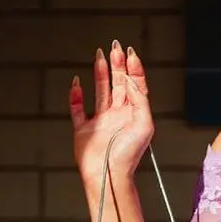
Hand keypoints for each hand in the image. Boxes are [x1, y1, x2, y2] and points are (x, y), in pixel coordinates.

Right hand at [70, 40, 154, 194]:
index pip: (135, 86)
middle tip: (115, 47)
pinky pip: (77, 108)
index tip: (130, 52)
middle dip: (117, 65)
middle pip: (118, 84)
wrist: (108, 174)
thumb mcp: (144, 124)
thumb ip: (140, 99)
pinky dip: (75, 95)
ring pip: (100, 91)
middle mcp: (117, 115)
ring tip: (100, 56)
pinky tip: (77, 83)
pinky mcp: (83, 129)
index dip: (134, 68)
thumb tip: (130, 79)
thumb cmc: (128, 155)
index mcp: (133, 115)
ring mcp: (100, 121)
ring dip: (100, 73)